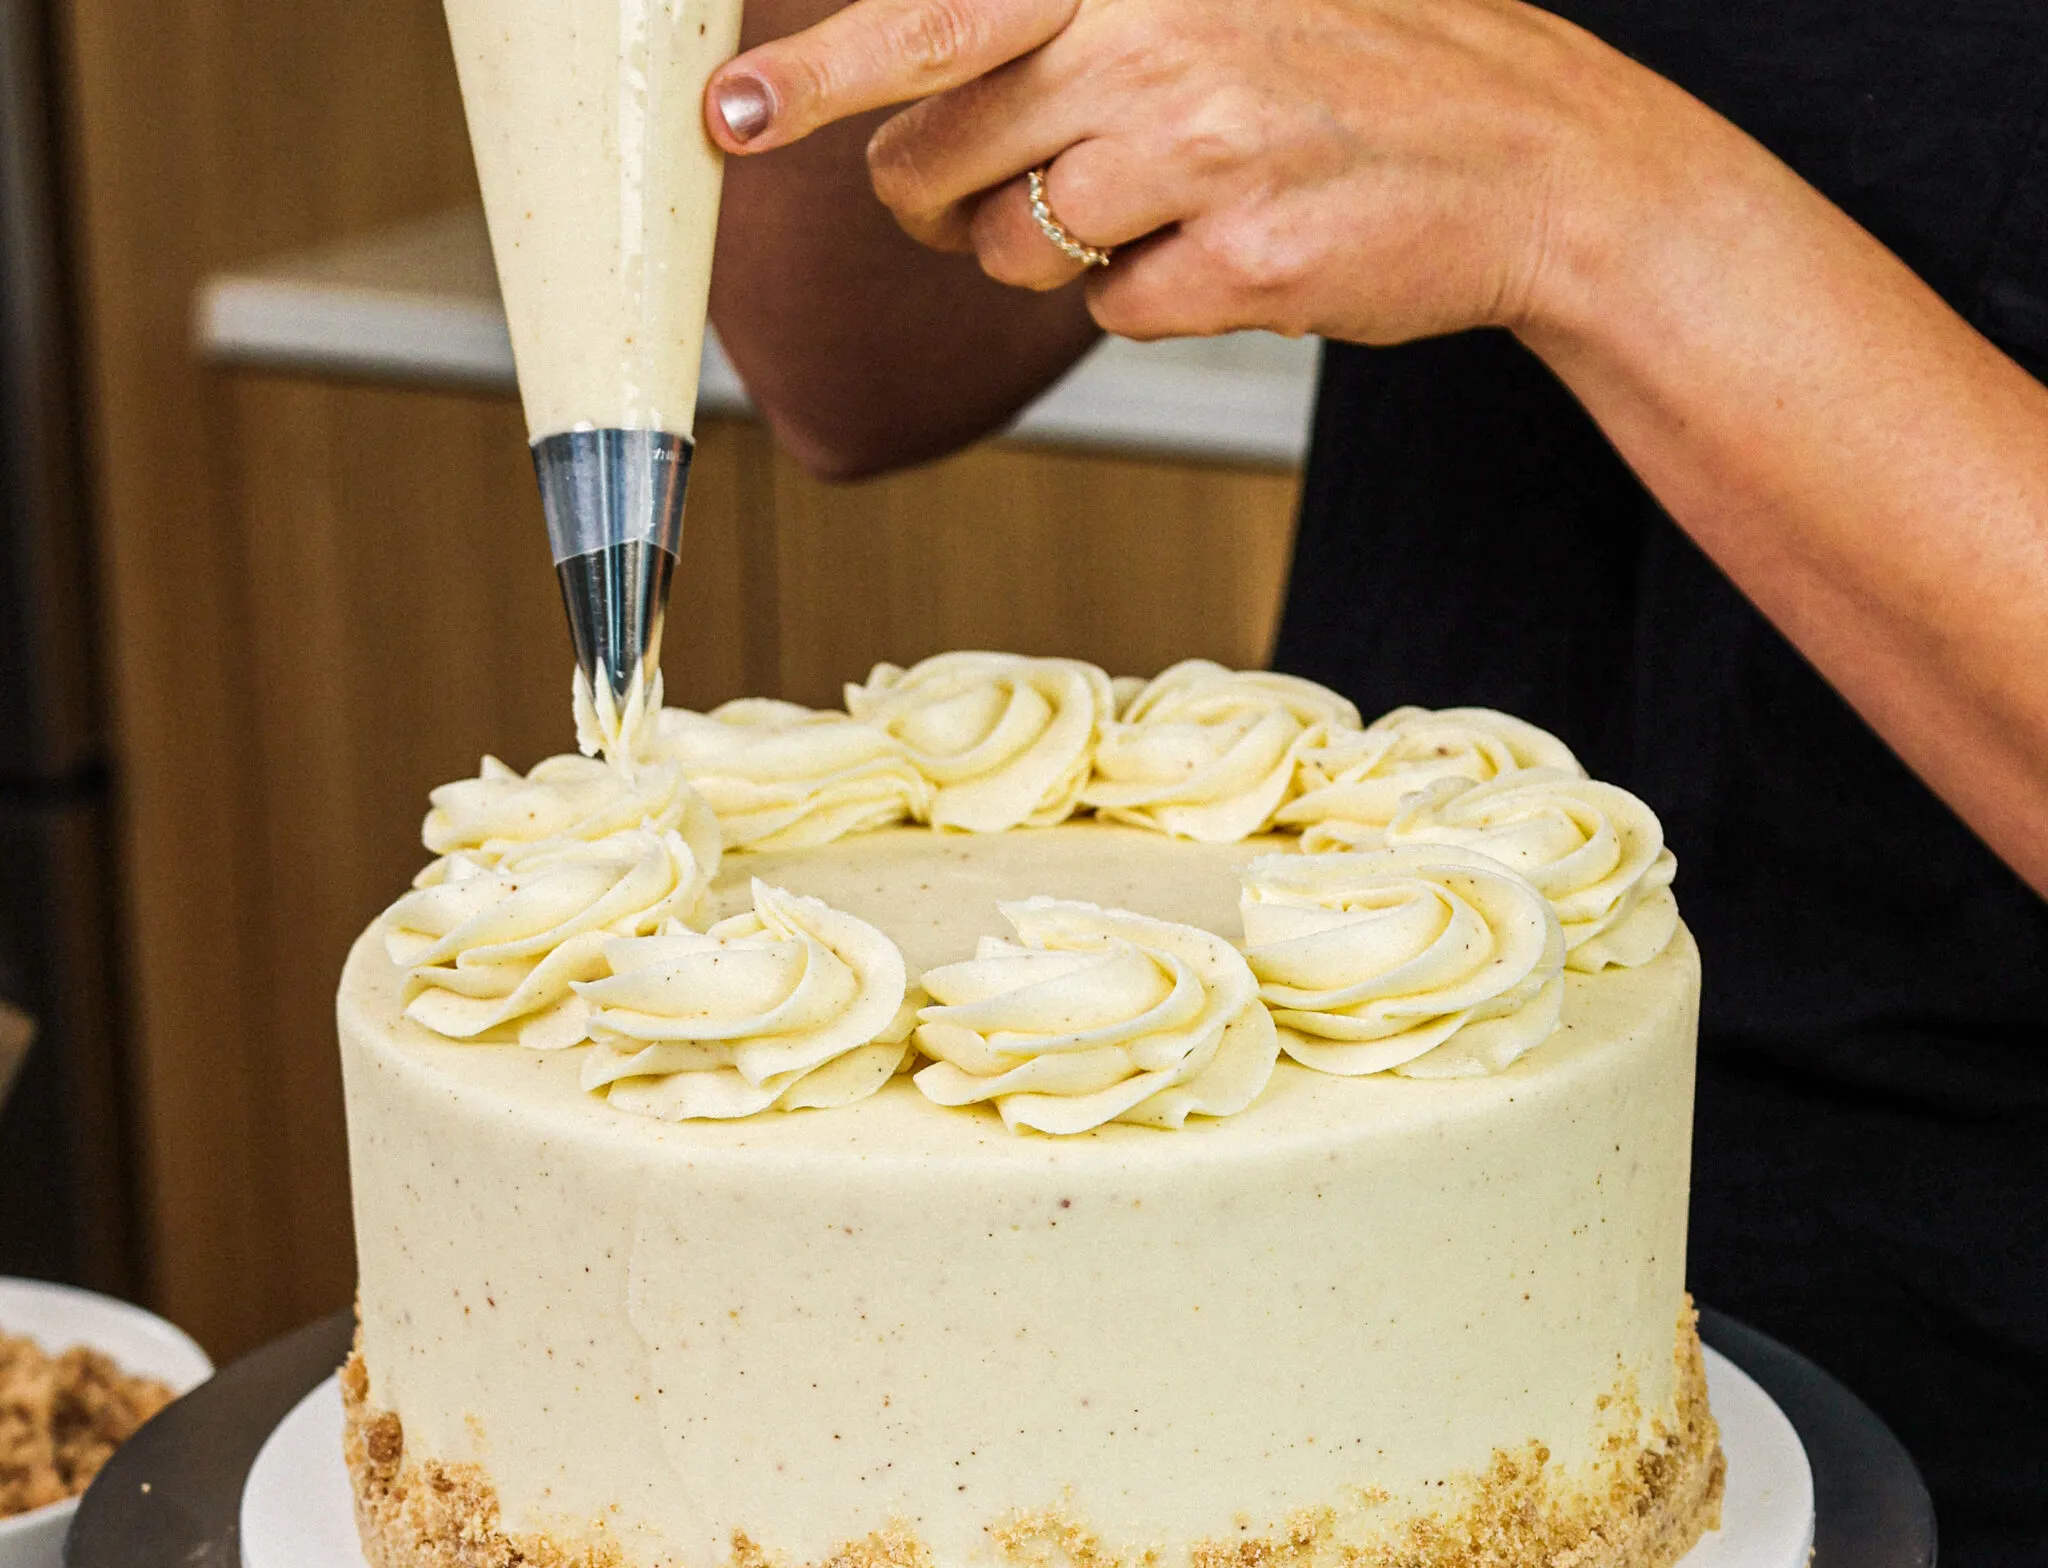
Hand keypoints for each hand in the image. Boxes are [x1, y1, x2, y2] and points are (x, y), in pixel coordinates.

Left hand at [705, 0, 1704, 347]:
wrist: (1526, 153)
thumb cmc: (1352, 69)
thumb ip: (1070, 18)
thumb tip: (919, 76)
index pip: (934, 11)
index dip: (821, 68)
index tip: (731, 112)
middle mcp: (1156, 35)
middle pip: (942, 153)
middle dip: (934, 193)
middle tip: (982, 190)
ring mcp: (1198, 154)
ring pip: (1016, 249)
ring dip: (1059, 248)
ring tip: (1167, 198)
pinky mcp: (1236, 266)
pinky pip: (1113, 314)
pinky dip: (1152, 297)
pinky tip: (1233, 244)